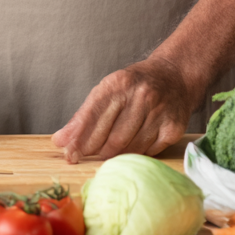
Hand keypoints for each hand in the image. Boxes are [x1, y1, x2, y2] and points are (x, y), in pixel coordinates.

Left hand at [51, 58, 196, 163]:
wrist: (174, 76)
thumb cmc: (134, 85)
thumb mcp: (108, 90)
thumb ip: (84, 115)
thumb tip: (60, 140)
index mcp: (118, 83)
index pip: (94, 115)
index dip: (80, 137)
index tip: (69, 153)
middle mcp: (140, 96)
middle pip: (112, 136)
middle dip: (95, 150)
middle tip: (84, 158)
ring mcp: (159, 112)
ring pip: (131, 147)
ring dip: (115, 156)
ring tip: (105, 156)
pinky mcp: (173, 127)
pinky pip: (150, 151)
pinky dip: (137, 155)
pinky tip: (130, 151)